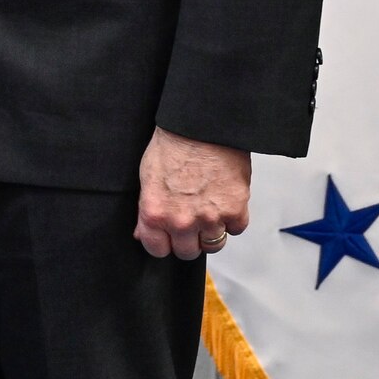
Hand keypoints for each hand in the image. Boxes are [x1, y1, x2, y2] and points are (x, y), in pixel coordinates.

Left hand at [135, 127, 250, 259]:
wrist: (201, 126)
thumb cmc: (172, 144)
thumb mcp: (147, 177)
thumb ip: (147, 209)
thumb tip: (143, 232)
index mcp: (155, 213)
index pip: (157, 249)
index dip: (163, 241)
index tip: (167, 235)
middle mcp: (181, 221)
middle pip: (187, 252)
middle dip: (188, 238)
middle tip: (190, 220)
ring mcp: (210, 219)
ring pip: (213, 245)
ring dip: (211, 230)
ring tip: (208, 208)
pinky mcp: (235, 211)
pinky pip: (236, 229)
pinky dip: (233, 218)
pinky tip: (224, 200)